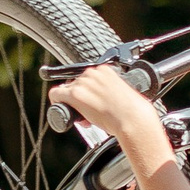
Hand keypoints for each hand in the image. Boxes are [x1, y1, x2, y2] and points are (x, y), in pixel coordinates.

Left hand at [58, 65, 172, 172]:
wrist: (133, 119)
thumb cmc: (133, 111)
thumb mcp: (122, 93)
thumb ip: (109, 90)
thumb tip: (100, 99)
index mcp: (105, 70)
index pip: (87, 77)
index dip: (87, 90)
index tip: (92, 100)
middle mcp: (93, 73)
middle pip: (76, 83)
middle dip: (80, 97)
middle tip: (89, 112)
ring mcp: (83, 83)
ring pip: (67, 90)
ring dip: (73, 103)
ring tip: (85, 116)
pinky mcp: (75, 94)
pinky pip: (56, 95)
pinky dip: (57, 102)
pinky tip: (63, 111)